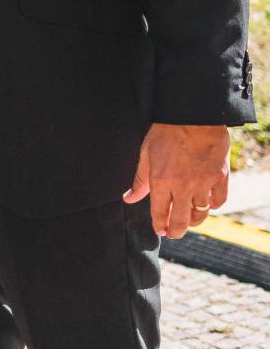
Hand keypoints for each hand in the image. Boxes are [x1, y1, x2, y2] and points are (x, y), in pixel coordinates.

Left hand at [123, 123, 230, 238]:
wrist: (193, 115)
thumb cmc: (166, 131)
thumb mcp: (146, 153)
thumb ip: (139, 179)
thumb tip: (128, 198)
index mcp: (161, 181)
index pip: (159, 214)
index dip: (159, 225)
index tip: (160, 229)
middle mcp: (182, 187)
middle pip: (180, 221)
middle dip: (175, 231)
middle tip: (173, 233)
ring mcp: (203, 183)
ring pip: (200, 214)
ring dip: (193, 221)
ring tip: (188, 220)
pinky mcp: (220, 177)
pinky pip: (218, 201)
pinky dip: (213, 205)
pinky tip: (207, 203)